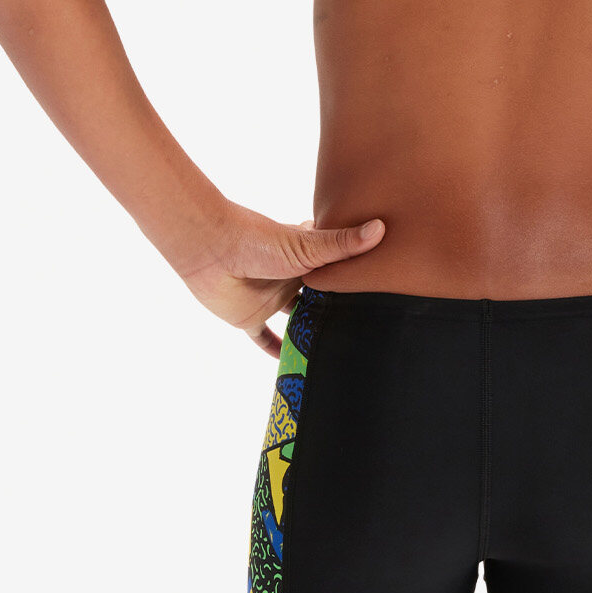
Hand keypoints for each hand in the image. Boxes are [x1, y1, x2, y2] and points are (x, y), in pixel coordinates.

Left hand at [185, 206, 385, 353]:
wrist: (210, 250)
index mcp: (306, 258)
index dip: (354, 275)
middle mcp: (290, 278)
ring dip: (310, 330)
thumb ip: (342, 243)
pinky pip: (263, 339)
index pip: (336, 267)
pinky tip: (294, 364)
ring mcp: (270, 299)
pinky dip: (275, 350)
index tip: (381, 288)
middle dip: (337, 308)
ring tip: (340, 349)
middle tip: (368, 326)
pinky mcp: (249, 318)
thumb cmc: (258, 240)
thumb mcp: (307, 245)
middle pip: (319, 297)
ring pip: (295, 320)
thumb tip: (381, 228)